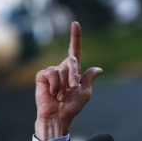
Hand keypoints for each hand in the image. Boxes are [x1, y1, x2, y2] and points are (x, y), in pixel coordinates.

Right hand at [34, 21, 102, 140]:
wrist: (58, 116)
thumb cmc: (71, 107)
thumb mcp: (85, 93)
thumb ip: (89, 79)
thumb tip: (98, 69)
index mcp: (74, 72)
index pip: (74, 51)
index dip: (75, 38)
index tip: (75, 24)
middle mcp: (62, 69)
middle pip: (72, 60)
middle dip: (74, 75)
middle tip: (73, 88)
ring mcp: (52, 72)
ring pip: (62, 69)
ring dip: (64, 85)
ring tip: (60, 95)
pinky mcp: (42, 76)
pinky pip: (52, 74)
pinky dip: (55, 85)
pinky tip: (52, 93)